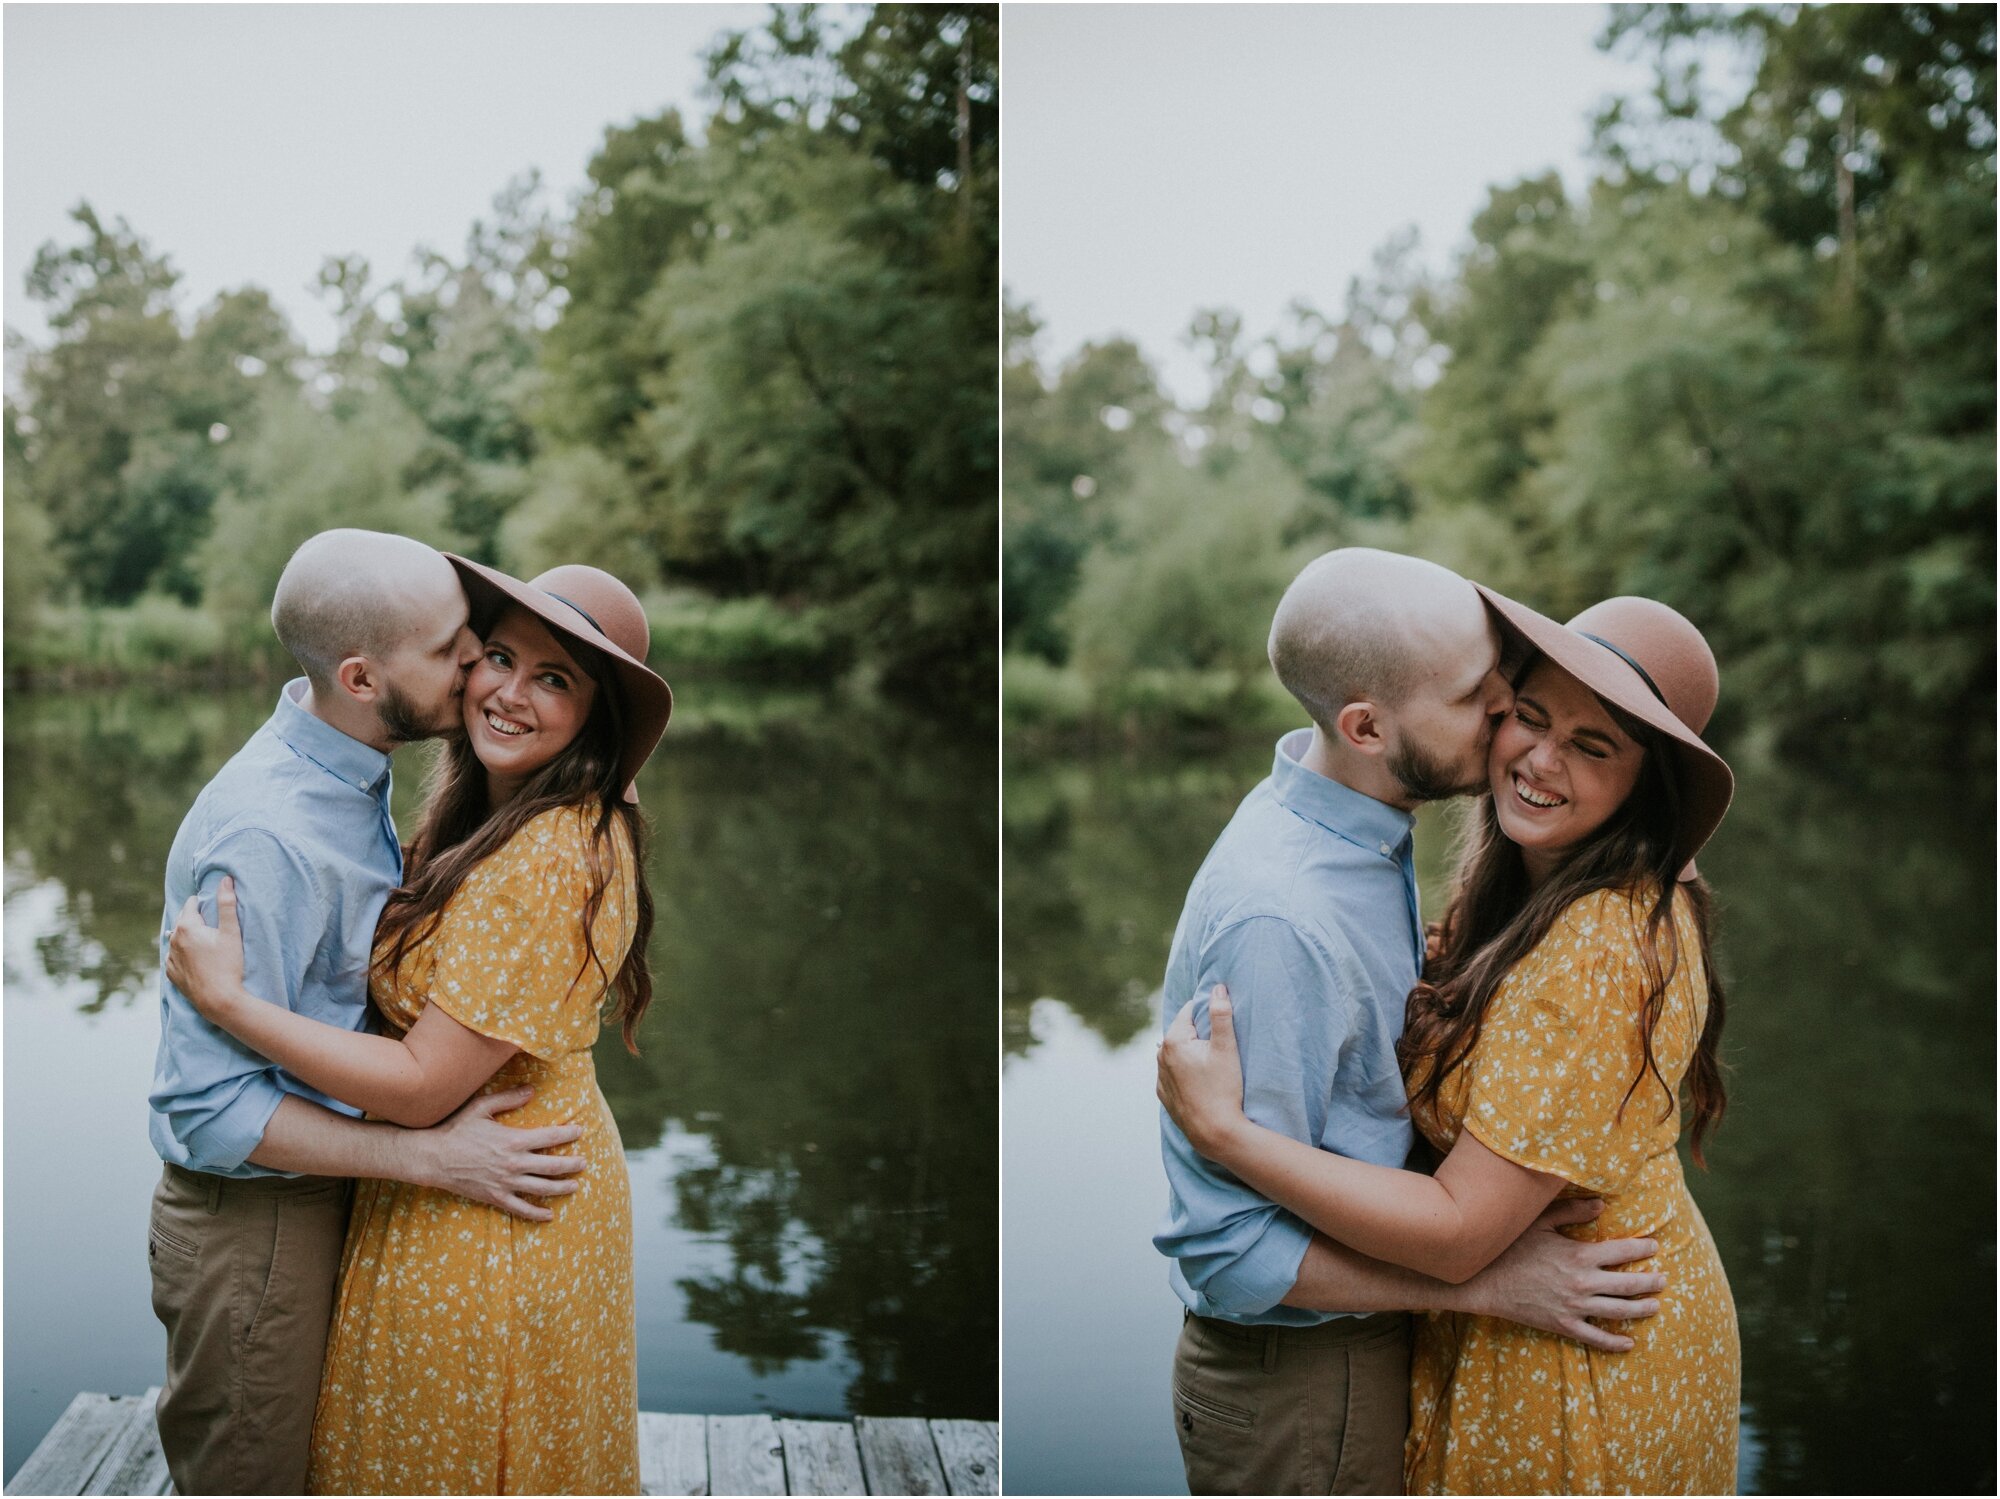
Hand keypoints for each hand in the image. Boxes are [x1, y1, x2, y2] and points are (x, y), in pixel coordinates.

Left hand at [166, 876, 248, 1023]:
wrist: (219, 1000)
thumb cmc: (228, 965)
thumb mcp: (232, 932)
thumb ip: (227, 904)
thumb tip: (225, 879)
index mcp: (187, 927)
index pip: (191, 904)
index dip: (202, 903)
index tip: (212, 906)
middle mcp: (173, 940)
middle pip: (182, 920)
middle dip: (193, 917)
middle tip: (210, 922)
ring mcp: (170, 958)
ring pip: (176, 939)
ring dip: (187, 936)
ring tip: (204, 941)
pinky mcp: (171, 973)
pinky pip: (173, 957)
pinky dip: (182, 953)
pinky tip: (194, 958)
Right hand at [408, 1087, 587, 1222]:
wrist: (433, 1158)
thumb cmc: (456, 1129)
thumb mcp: (481, 1107)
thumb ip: (508, 1098)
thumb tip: (531, 1089)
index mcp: (514, 1140)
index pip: (550, 1136)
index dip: (568, 1134)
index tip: (580, 1132)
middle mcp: (514, 1163)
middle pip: (553, 1166)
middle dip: (572, 1164)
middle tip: (584, 1163)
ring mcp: (506, 1183)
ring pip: (542, 1188)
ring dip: (561, 1187)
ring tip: (574, 1185)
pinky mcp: (495, 1197)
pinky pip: (521, 1208)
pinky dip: (537, 1213)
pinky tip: (549, 1215)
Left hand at [1157, 984, 1247, 1158]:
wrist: (1214, 1133)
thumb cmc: (1222, 1089)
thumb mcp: (1226, 1048)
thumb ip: (1221, 1015)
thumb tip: (1218, 987)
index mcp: (1173, 1041)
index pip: (1189, 1012)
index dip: (1206, 1013)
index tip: (1221, 1023)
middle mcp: (1161, 1056)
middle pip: (1182, 1032)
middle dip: (1199, 1033)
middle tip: (1219, 1045)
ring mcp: (1160, 1077)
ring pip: (1176, 1053)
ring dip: (1191, 1052)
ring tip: (1211, 1064)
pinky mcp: (1164, 1095)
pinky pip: (1173, 1074)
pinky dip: (1185, 1072)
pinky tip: (1201, 1080)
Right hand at [1456, 1197, 1666, 1352]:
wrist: (1485, 1281)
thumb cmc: (1511, 1246)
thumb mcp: (1540, 1222)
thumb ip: (1572, 1212)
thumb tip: (1602, 1204)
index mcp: (1580, 1255)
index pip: (1623, 1251)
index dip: (1643, 1249)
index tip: (1655, 1246)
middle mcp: (1583, 1283)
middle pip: (1629, 1284)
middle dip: (1651, 1281)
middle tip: (1663, 1279)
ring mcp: (1575, 1307)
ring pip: (1619, 1311)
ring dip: (1642, 1309)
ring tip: (1655, 1306)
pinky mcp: (1564, 1325)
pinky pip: (1597, 1338)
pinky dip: (1615, 1342)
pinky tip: (1629, 1342)